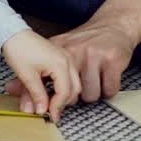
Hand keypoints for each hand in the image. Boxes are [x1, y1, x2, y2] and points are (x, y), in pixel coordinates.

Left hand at [0, 30, 80, 121]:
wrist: (12, 32)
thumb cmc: (18, 49)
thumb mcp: (26, 76)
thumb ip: (36, 95)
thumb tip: (40, 111)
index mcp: (61, 64)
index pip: (65, 92)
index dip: (57, 107)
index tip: (50, 116)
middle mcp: (67, 60)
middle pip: (73, 89)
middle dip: (62, 102)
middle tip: (48, 110)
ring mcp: (65, 57)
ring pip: (72, 84)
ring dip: (61, 95)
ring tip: (46, 101)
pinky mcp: (61, 57)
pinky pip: (67, 76)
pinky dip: (59, 86)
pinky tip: (47, 91)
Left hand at [5, 19, 135, 106]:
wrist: (107, 25)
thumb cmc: (77, 41)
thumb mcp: (44, 58)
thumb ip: (30, 86)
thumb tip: (28, 110)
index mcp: (59, 55)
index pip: (59, 91)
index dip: (54, 106)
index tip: (51, 115)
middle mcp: (77, 54)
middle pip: (74, 94)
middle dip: (68, 101)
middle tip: (64, 99)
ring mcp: (96, 57)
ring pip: (92, 95)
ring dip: (90, 94)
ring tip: (85, 81)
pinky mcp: (112, 61)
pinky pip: (110, 89)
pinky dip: (107, 89)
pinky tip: (102, 78)